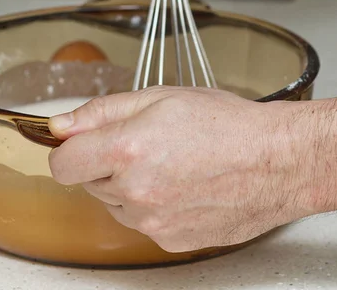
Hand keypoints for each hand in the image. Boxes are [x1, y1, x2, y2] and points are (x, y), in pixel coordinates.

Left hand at [48, 86, 317, 252]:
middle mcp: (135, 192)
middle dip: (108, 165)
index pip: (62, 165)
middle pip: (90, 184)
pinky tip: (185, 187)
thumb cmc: (227, 125)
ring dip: (131, 187)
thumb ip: (101, 112)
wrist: (277, 161)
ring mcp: (153, 222)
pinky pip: (144, 222)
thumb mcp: (160, 97)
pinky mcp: (171, 239)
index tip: (85, 145)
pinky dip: (155, 206)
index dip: (71, 151)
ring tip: (173, 165)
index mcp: (126, 150)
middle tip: (149, 146)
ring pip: (117, 204)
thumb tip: (59, 127)